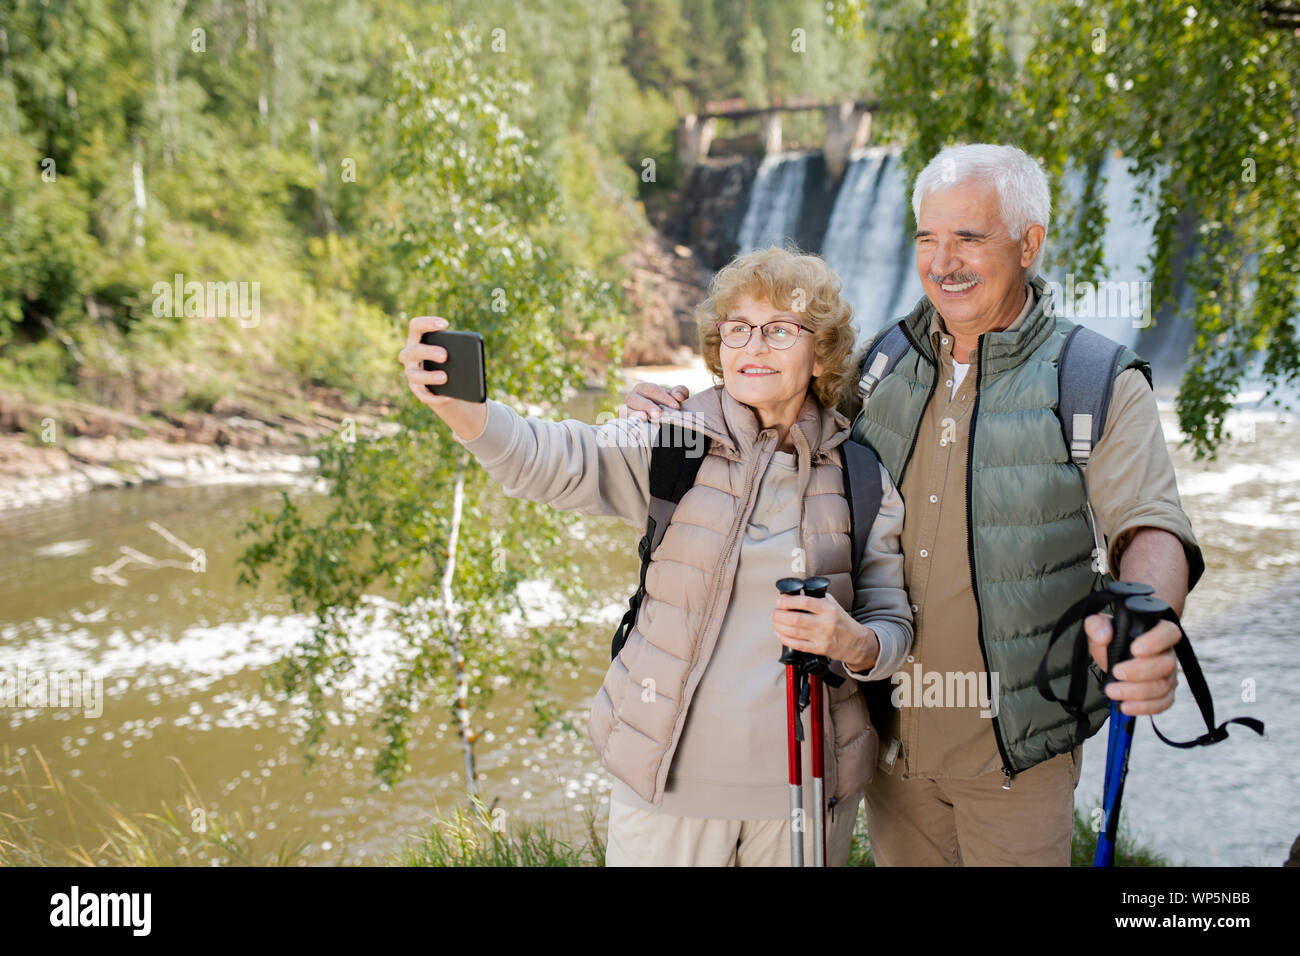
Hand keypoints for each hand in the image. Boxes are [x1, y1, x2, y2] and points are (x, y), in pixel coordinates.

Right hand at [399, 315, 486, 440]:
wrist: (450, 381)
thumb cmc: (451, 358)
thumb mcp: (454, 351)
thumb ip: (457, 350)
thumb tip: (469, 356)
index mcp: (417, 338)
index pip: (416, 326)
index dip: (427, 323)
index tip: (445, 324)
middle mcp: (409, 354)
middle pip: (414, 351)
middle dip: (428, 352)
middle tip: (444, 355)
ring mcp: (411, 372)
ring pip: (414, 375)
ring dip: (429, 376)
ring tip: (444, 377)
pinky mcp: (417, 390)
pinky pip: (423, 395)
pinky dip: (435, 397)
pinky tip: (449, 397)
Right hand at [620, 381, 690, 420]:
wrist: (655, 425)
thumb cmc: (665, 408)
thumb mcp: (673, 399)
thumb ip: (680, 393)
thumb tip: (678, 397)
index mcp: (644, 389)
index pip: (653, 390)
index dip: (664, 398)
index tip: (676, 407)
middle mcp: (632, 397)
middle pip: (637, 399)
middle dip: (648, 406)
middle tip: (658, 413)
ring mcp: (624, 410)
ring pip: (626, 410)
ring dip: (636, 414)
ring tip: (645, 418)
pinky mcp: (623, 422)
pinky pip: (623, 422)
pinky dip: (629, 423)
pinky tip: (637, 426)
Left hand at [774, 593, 878, 671]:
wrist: (857, 642)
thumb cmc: (843, 622)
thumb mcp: (833, 605)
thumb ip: (817, 598)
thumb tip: (796, 593)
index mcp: (828, 609)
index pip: (805, 602)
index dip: (788, 601)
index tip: (780, 601)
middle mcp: (825, 623)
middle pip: (796, 618)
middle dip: (780, 615)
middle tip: (775, 612)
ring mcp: (822, 637)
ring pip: (794, 632)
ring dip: (780, 626)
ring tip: (776, 621)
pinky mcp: (819, 649)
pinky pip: (798, 645)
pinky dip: (786, 639)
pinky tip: (780, 634)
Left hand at [1084, 613, 1179, 715]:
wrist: (1112, 655)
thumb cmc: (1112, 637)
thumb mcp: (1099, 626)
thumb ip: (1098, 625)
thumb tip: (1103, 636)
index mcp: (1158, 630)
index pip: (1169, 633)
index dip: (1155, 642)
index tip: (1134, 650)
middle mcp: (1167, 653)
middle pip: (1166, 664)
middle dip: (1139, 672)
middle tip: (1116, 672)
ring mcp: (1168, 674)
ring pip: (1163, 686)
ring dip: (1137, 692)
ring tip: (1113, 691)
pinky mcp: (1164, 693)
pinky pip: (1163, 703)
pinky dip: (1145, 707)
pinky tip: (1127, 706)